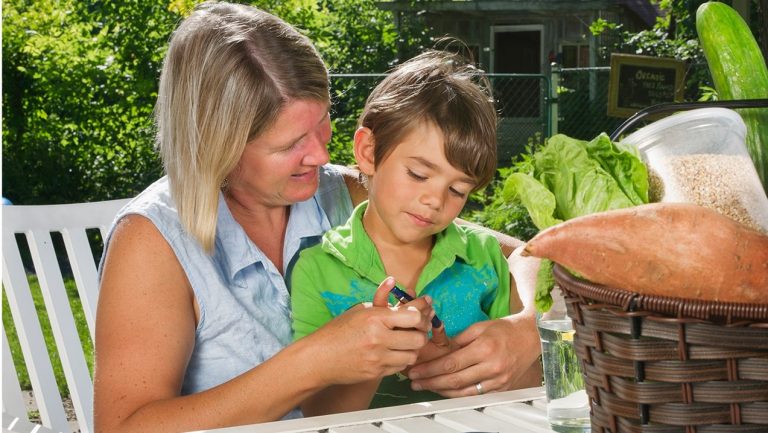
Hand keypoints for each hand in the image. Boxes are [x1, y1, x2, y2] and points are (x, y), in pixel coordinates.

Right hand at [307, 277, 432, 385]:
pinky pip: (401, 367)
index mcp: (375, 318)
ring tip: (406, 341)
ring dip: (412, 348)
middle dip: (421, 332)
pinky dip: (401, 359)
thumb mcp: (359, 309)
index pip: (413, 316)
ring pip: (412, 355)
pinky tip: (394, 352)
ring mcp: (378, 358)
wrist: (319, 357)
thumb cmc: (339, 330)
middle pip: (418, 338)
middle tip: (416, 329)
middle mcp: (378, 338)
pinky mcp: (376, 373)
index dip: (421, 313)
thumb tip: (394, 281)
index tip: (422, 311)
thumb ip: (381, 299)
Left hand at [406, 314, 541, 396]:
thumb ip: (458, 339)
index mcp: (484, 348)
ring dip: (442, 390)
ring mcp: (498, 379)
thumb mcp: (480, 327)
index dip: (430, 369)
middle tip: (415, 382)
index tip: (416, 371)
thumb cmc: (506, 328)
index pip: (450, 364)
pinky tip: (446, 390)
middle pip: (454, 380)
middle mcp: (492, 366)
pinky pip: (475, 394)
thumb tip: (438, 348)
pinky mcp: (501, 387)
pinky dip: (458, 394)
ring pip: (464, 391)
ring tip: (426, 386)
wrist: (532, 337)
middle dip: (431, 382)